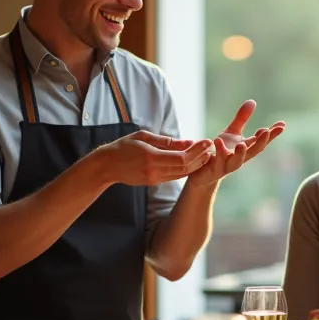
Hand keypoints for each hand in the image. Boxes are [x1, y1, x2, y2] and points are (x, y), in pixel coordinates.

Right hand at [99, 131, 213, 186]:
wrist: (107, 166)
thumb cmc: (123, 146)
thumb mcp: (143, 137)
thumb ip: (166, 141)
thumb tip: (187, 142)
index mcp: (151, 158)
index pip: (182, 157)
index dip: (197, 151)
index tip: (207, 141)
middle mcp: (155, 171)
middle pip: (185, 167)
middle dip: (201, 157)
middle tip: (211, 147)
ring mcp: (155, 179)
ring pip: (182, 174)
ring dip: (196, 164)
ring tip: (207, 153)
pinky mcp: (154, 182)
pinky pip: (175, 176)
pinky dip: (187, 169)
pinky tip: (194, 161)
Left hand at [186, 100, 285, 187]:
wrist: (203, 172)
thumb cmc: (220, 152)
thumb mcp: (231, 133)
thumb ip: (242, 119)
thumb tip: (253, 101)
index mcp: (245, 148)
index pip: (261, 140)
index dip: (272, 134)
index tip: (282, 125)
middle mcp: (239, 158)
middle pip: (253, 152)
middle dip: (261, 142)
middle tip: (267, 131)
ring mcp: (227, 165)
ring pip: (237, 161)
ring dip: (240, 153)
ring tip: (242, 145)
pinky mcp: (214, 170)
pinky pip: (216, 162)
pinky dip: (218, 151)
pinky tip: (217, 141)